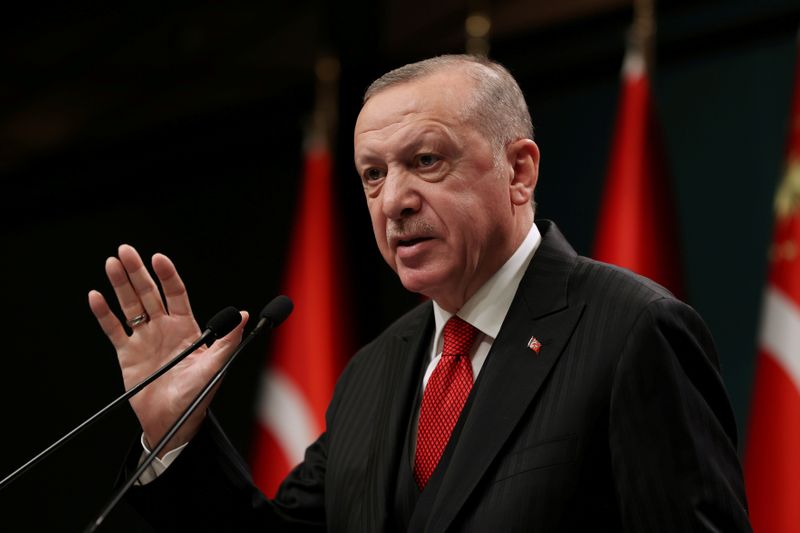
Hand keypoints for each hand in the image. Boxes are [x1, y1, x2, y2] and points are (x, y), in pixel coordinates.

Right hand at [88, 244, 246, 455]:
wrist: (173, 423)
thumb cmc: (197, 396)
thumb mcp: (216, 368)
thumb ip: (227, 341)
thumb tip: (242, 315)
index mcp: (186, 328)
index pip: (176, 294)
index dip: (167, 276)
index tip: (159, 259)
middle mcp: (164, 328)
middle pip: (149, 293)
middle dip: (138, 272)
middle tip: (126, 251)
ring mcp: (144, 339)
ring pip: (130, 305)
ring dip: (120, 285)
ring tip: (112, 264)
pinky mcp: (127, 353)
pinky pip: (114, 329)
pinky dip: (104, 314)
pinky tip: (96, 296)